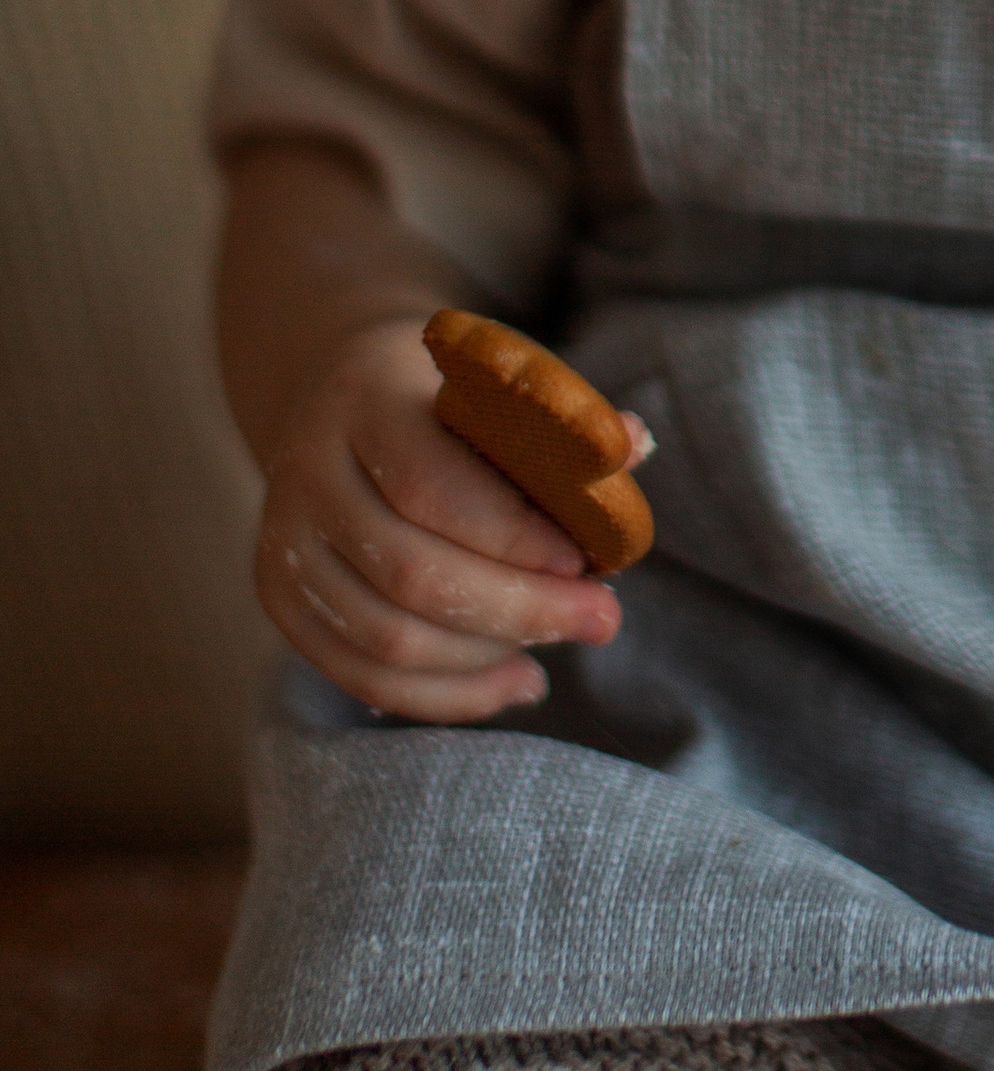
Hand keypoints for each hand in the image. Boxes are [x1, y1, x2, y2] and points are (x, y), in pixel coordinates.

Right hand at [252, 312, 629, 721]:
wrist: (337, 394)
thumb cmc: (444, 390)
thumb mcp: (492, 375)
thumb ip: (559, 414)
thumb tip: (634, 446)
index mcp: (363, 399)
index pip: (430, 484)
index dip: (511, 535)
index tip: (585, 559)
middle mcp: (306, 473)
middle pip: (409, 573)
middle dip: (519, 608)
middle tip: (604, 618)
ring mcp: (283, 544)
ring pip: (384, 639)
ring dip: (487, 658)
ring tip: (561, 646)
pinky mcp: (283, 602)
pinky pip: (363, 675)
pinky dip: (448, 695)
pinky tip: (516, 681)